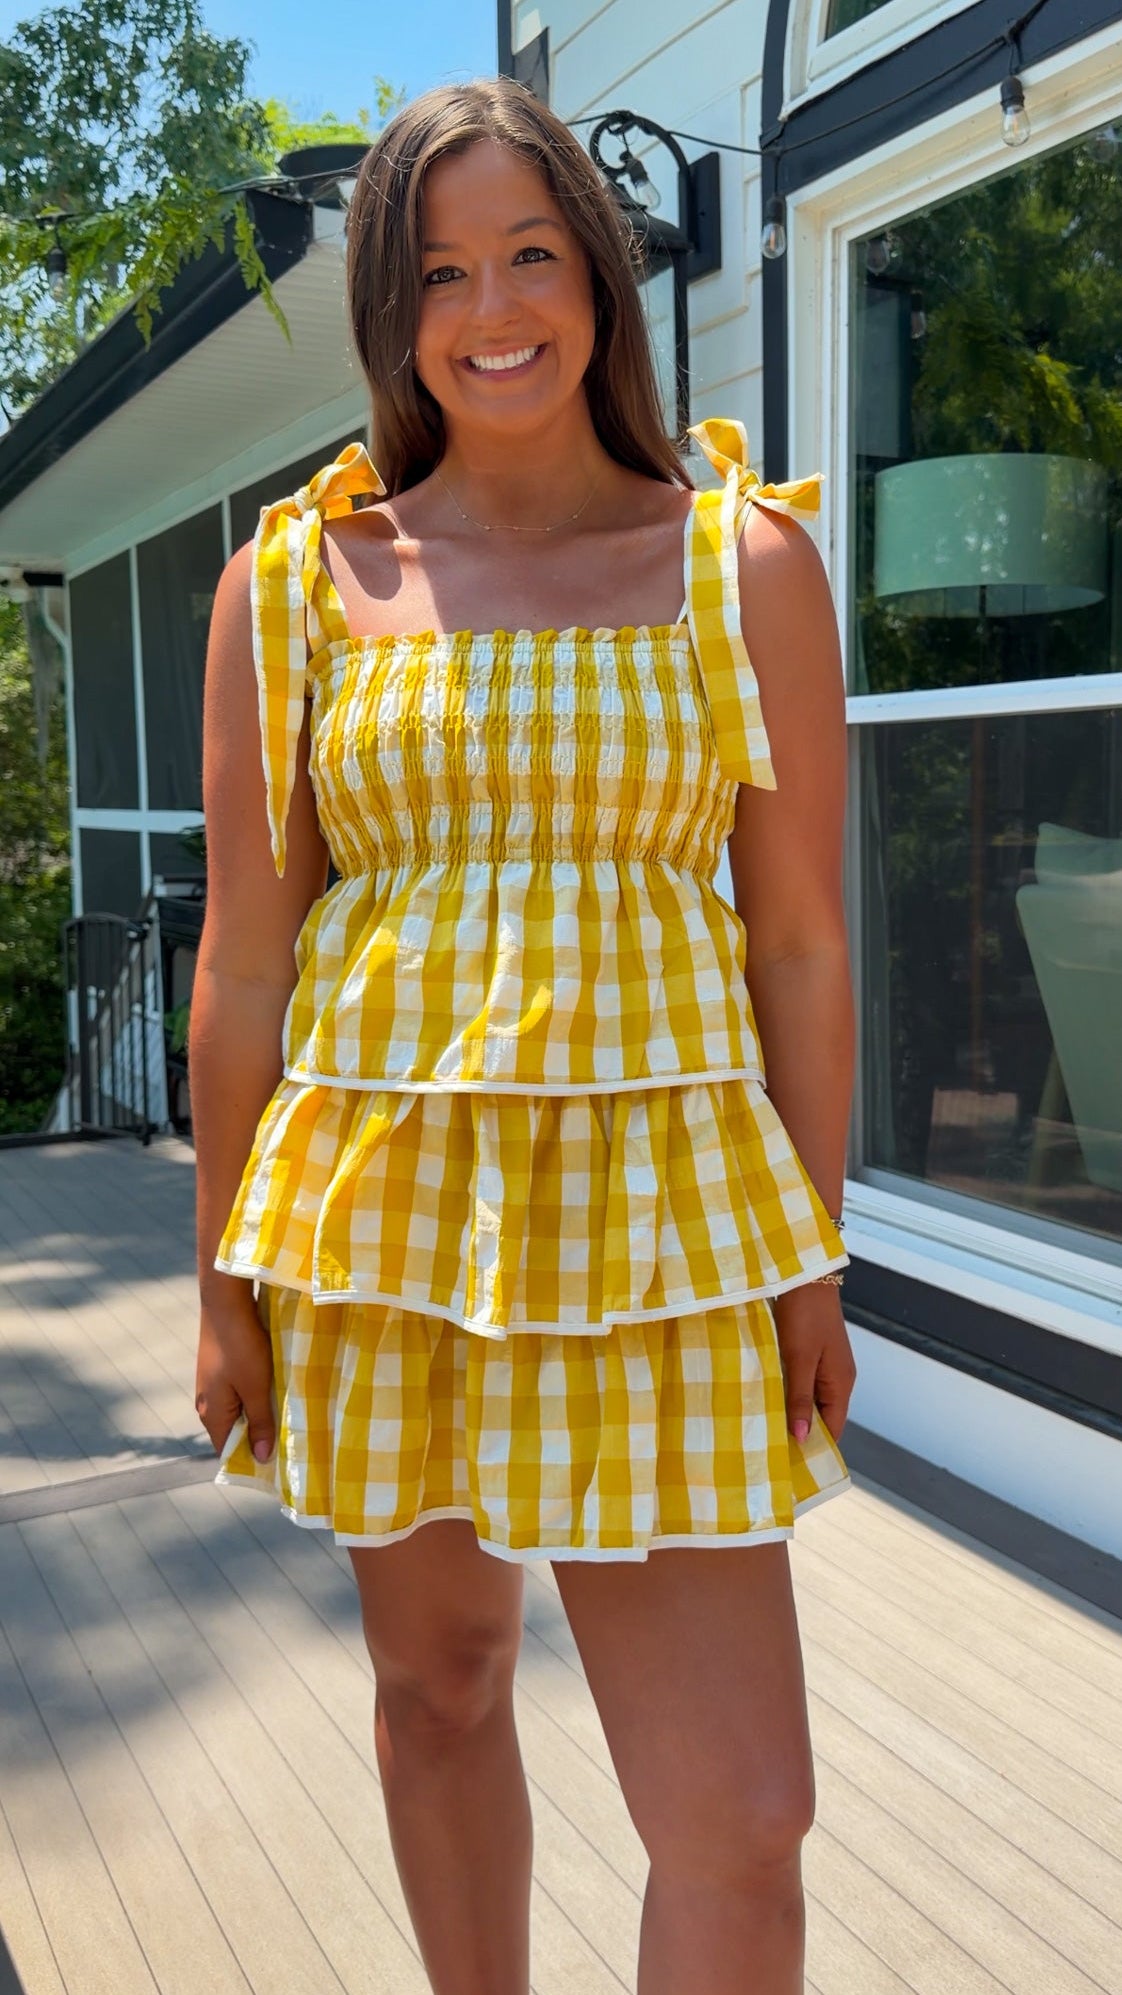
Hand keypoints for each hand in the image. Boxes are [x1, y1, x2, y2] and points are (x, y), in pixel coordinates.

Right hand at [195, 1288, 274, 1461]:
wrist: (225, 1301)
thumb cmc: (241, 1346)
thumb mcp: (256, 1387)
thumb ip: (260, 1422)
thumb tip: (261, 1458)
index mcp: (212, 1414)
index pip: (228, 1451)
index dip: (251, 1460)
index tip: (279, 1466)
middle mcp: (207, 1403)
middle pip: (234, 1432)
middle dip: (259, 1438)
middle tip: (290, 1442)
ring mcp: (212, 1385)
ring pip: (238, 1410)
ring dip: (260, 1414)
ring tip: (288, 1417)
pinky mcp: (220, 1368)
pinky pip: (238, 1392)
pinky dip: (255, 1396)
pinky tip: (276, 1390)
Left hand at [773, 1283, 855, 1443]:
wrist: (804, 1276)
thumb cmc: (804, 1316)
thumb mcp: (799, 1359)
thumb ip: (800, 1399)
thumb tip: (802, 1438)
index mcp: (841, 1384)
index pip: (832, 1430)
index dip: (814, 1448)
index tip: (789, 1466)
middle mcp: (838, 1379)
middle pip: (822, 1417)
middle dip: (800, 1434)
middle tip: (770, 1452)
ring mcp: (826, 1366)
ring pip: (810, 1401)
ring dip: (792, 1413)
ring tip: (766, 1431)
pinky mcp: (813, 1354)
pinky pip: (803, 1384)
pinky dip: (789, 1394)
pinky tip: (769, 1400)